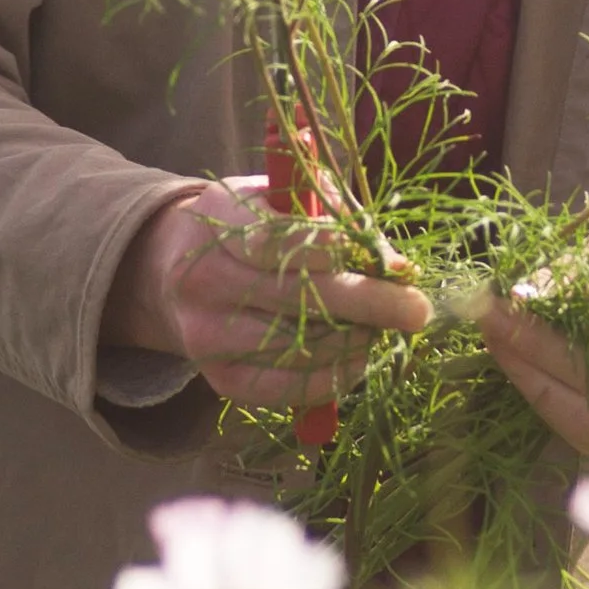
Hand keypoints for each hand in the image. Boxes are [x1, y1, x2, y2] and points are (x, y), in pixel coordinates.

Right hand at [104, 181, 431, 410]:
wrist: (172, 270)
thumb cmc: (251, 225)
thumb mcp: (283, 200)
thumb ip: (339, 221)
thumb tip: (396, 269)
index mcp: (220, 221)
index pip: (280, 240)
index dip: (340, 253)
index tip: (390, 264)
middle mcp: (204, 280)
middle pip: (299, 299)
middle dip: (371, 306)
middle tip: (416, 311)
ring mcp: (207, 335)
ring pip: (299, 349)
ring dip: (355, 344)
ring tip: (381, 332)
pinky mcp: (219, 380)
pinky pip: (288, 389)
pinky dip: (333, 378)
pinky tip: (355, 359)